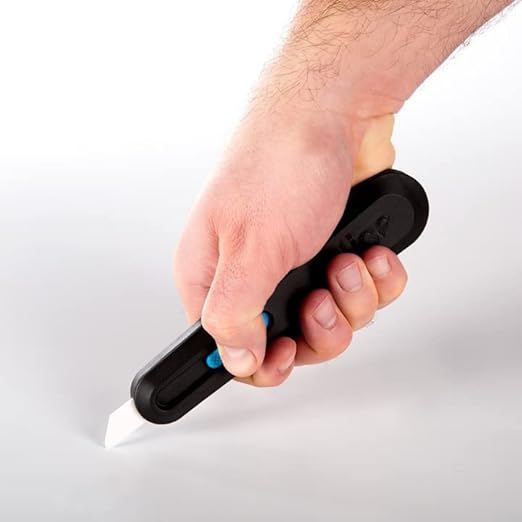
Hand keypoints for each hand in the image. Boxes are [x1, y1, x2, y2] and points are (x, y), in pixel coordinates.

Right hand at [174, 106, 406, 385]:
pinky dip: (375, 280)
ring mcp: (297, 264)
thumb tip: (233, 359)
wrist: (335, 112)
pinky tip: (369, 253)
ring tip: (346, 261)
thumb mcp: (251, 251)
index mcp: (214, 276)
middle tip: (322, 298)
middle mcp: (253, 274)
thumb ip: (234, 314)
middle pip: (291, 341)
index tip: (288, 353)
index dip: (262, 362)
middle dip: (321, 328)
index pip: (227, 348)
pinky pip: (363, 294)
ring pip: (333, 320)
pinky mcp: (334, 252)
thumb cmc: (281, 164)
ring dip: (352, 299)